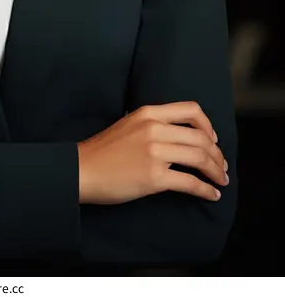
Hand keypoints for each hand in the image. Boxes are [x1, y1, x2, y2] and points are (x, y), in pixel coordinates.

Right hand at [77, 101, 228, 204]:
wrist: (83, 169)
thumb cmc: (103, 150)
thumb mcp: (128, 124)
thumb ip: (151, 124)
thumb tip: (177, 135)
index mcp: (148, 113)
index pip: (191, 110)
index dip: (208, 125)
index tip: (213, 139)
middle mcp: (155, 129)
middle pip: (201, 138)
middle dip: (217, 155)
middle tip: (222, 167)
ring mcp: (155, 153)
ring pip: (199, 158)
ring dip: (215, 171)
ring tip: (221, 180)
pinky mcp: (154, 177)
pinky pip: (189, 183)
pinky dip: (205, 190)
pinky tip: (211, 195)